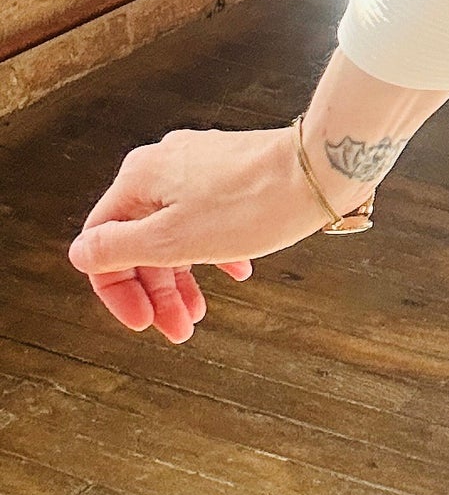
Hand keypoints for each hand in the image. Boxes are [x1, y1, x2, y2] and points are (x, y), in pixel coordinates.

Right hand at [68, 126, 330, 343]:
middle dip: (158, 292)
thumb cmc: (252, 203)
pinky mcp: (232, 171)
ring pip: (177, 232)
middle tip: (177, 329)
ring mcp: (199, 165)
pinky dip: (215, 251)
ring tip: (199, 314)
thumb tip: (81, 253)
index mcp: (138, 179)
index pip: (103, 246)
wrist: (321, 168)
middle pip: (141, 241)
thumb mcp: (173, 240)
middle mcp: (162, 165)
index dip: (118, 291)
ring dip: (185, 278)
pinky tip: (236, 272)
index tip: (142, 322)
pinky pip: (210, 218)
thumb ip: (118, 249)